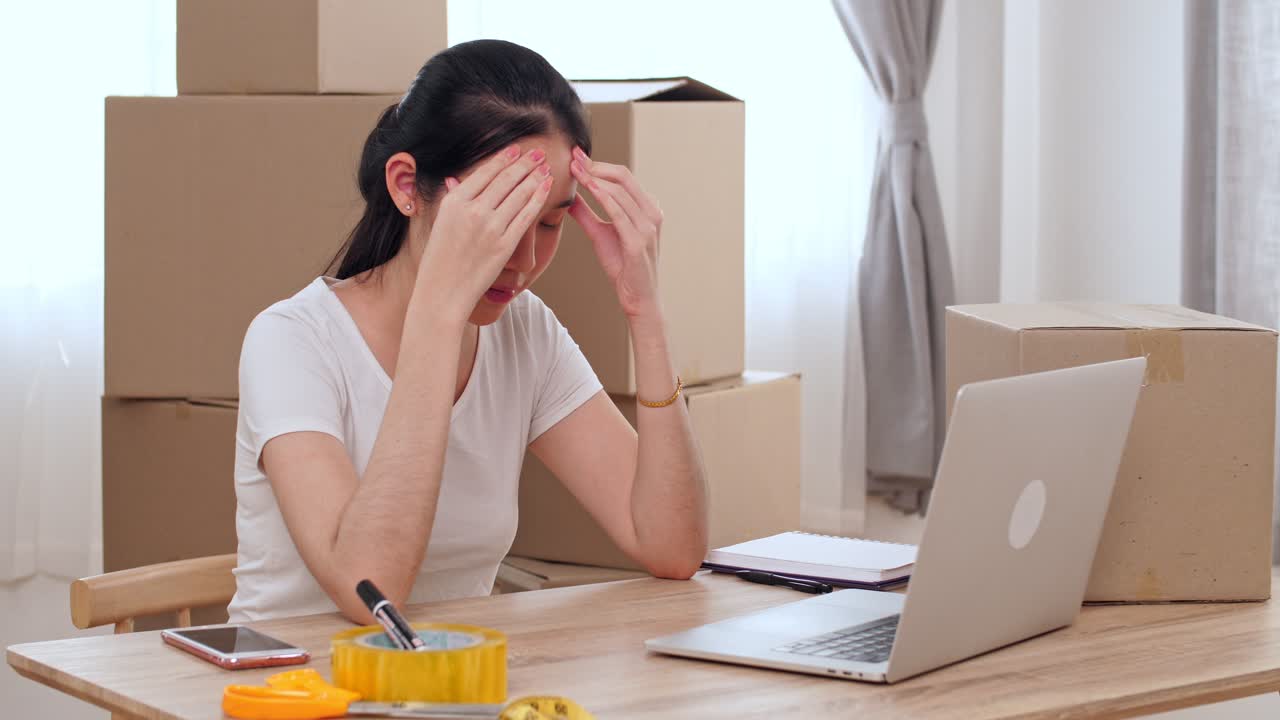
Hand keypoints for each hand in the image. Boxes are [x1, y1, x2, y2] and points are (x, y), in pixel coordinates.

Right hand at [416, 145, 552, 318]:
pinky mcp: (505, 245)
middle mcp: (473, 211)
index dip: (503, 158)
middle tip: (538, 152)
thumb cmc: (439, 260)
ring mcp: (490, 228)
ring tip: (545, 166)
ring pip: (519, 194)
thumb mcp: (440, 223)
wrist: (442, 292)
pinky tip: (547, 187)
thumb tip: (454, 179)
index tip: (516, 149)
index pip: (484, 172)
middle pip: (505, 179)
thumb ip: (453, 200)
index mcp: (454, 202)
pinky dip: (538, 198)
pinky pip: (526, 216)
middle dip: (525, 163)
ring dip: (535, 177)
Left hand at [568, 147, 662, 317]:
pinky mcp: (639, 242)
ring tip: (574, 170)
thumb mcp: (601, 234)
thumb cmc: (623, 266)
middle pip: (623, 177)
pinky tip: (587, 189)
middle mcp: (651, 213)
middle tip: (572, 157)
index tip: (575, 156)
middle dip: (595, 165)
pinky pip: (619, 213)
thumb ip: (587, 214)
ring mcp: (648, 227)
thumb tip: (568, 196)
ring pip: (620, 191)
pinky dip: (603, 198)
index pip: (622, 177)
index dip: (598, 164)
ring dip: (595, 178)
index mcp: (647, 208)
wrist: (638, 298)